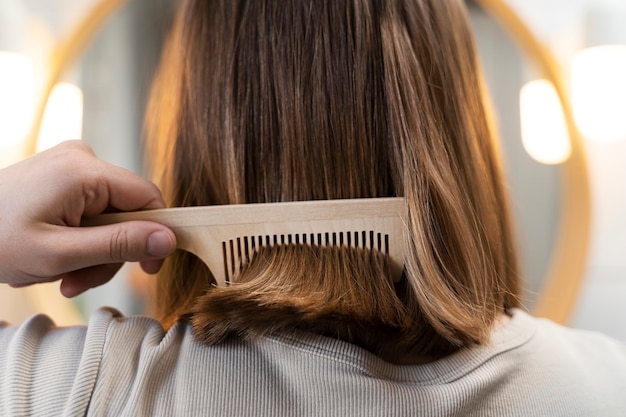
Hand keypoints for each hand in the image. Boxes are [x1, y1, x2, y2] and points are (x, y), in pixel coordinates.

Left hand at [0, 141, 175, 296]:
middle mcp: (81, 157)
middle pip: (127, 210)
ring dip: (92, 251)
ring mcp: (71, 163)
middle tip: (78, 281)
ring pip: (110, 215)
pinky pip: (92, 209)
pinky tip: (55, 255)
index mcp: (83, 170)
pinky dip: (80, 237)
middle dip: (109, 252)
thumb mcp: (60, 254)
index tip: (147, 269)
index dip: (156, 234)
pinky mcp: (63, 174)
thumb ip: (118, 245)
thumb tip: (169, 239)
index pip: (148, 197)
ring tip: (60, 275)